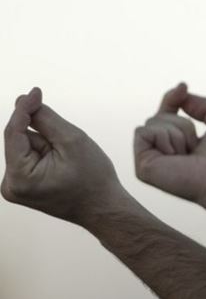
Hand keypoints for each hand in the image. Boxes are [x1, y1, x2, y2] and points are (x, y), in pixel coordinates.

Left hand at [2, 87, 124, 224]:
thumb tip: (22, 100)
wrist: (103, 207)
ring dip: (47, 144)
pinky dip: (46, 153)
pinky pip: (30, 157)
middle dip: (43, 135)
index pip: (13, 132)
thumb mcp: (72, 140)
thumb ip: (45, 118)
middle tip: (69, 148)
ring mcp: (15, 187)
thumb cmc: (93, 178)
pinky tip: (62, 164)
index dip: (24, 109)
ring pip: (27, 147)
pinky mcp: (23, 186)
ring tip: (69, 161)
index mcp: (19, 178)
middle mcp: (10, 186)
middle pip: (20, 140)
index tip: (36, 91)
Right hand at [134, 83, 205, 213]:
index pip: (167, 114)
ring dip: (177, 133)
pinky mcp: (142, 166)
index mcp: (179, 144)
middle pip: (160, 115)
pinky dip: (163, 137)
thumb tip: (182, 95)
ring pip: (153, 122)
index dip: (172, 99)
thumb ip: (204, 105)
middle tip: (195, 146)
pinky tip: (175, 156)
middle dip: (183, 124)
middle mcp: (162, 152)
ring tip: (187, 155)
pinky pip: (143, 131)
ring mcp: (151, 160)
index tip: (183, 86)